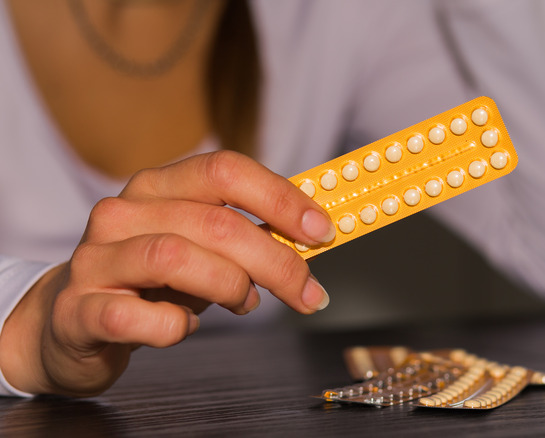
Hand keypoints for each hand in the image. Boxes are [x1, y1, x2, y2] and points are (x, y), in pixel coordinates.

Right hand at [0, 151, 333, 396]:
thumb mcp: (203, 248)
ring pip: (177, 258)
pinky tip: (181, 328)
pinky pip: (138, 317)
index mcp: (158, 187)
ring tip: (244, 303)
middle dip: (276, 262)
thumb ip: (248, 236)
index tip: (321, 231)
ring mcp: (96, 259)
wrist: (71, 322)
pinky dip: (174, 328)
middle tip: (307, 292)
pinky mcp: (77, 309)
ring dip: (231, 287)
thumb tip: (313, 233)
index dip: (280, 198)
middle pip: (215, 222)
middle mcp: (123, 212)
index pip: (225, 171)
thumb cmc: (151, 282)